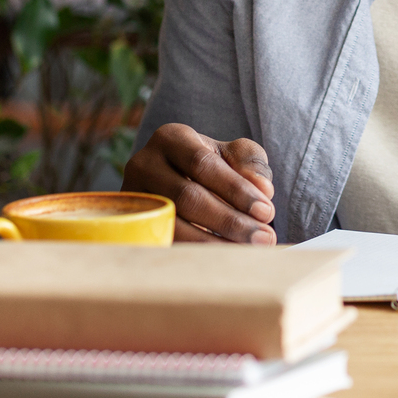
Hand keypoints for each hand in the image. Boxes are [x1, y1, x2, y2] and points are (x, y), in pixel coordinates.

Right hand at [121, 123, 277, 243]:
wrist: (176, 180)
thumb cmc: (212, 167)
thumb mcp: (234, 155)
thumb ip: (251, 164)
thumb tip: (263, 189)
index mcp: (171, 138)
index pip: (202, 164)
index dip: (235, 189)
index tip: (266, 211)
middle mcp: (143, 164)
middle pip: (186, 197)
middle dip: (230, 220)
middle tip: (264, 237)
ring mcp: (133, 198)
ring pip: (172, 225)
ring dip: (215, 243)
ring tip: (250, 250)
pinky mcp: (131, 227)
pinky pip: (164, 243)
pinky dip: (196, 253)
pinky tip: (223, 259)